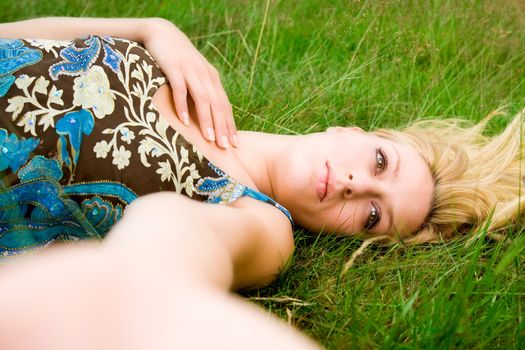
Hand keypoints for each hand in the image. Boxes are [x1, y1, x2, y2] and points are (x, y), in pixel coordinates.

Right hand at [143, 18, 236, 148]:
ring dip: (206, 120)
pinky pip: (180, 89)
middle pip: (217, 104)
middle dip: (222, 127)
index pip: (225, 105)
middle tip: (225, 147)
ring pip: (202, 99)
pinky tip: (184, 121)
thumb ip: (201, 91)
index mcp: (212, 79)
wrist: (162, 33)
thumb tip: (207, 118)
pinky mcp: (174, 68)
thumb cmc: (178, 59)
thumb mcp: (194, 75)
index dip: (230, 125)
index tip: (234, 144)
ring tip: (208, 139)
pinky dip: (183, 106)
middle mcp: (205, 75)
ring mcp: (190, 71)